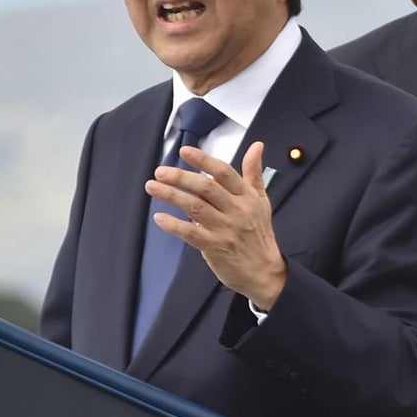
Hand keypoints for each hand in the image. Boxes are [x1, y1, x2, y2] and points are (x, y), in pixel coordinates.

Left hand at [145, 141, 286, 309]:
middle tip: (159, 171)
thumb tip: (257, 145)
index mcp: (247, 196)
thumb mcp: (262, 200)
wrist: (264, 271)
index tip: (184, 151)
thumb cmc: (259, 233)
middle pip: (206, 188)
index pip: (225, 173)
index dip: (204, 160)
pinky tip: (160, 217)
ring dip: (172, 196)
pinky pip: (191, 233)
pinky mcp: (214, 247)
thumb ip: (255, 173)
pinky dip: (174, 225)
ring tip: (152, 187)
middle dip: (181, 177)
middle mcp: (237, 210)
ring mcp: (225, 229)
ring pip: (195, 207)